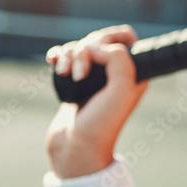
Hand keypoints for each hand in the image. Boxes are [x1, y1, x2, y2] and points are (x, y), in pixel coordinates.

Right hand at [44, 25, 148, 177]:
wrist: (75, 149)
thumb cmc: (102, 124)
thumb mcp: (121, 90)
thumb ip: (118, 60)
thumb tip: (94, 46)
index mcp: (133, 72)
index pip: (125, 37)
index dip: (110, 37)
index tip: (99, 54)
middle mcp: (114, 73)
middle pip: (98, 40)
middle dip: (84, 50)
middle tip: (80, 74)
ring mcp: (93, 77)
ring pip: (79, 47)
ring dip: (69, 55)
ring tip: (64, 75)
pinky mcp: (73, 82)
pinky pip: (64, 57)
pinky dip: (58, 56)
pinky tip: (54, 64)